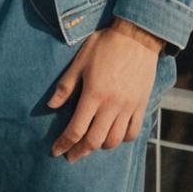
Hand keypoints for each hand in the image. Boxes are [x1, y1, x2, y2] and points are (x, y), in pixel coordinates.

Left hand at [48, 19, 163, 162]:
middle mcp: (112, 105)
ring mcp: (128, 106)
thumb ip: (66, 84)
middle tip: (71, 156)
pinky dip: (122, 139)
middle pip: (94, 140)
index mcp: (94, 94)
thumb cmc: (106, 44)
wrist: (137, 36)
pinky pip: (132, 132)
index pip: (76, 128)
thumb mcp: (81, 60)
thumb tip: (51, 105)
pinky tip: (114, 136)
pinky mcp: (141, 105)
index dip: (64, 143)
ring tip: (91, 144)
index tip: (56, 151)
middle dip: (80, 151)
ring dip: (100, 146)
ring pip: (114, 140)